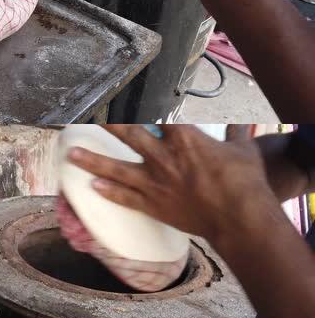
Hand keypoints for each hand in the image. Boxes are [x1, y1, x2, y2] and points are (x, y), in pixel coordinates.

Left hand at [65, 125, 278, 244]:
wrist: (239, 219)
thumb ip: (238, 133)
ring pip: (117, 168)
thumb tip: (243, 122)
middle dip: (107, 126)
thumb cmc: (245, 184)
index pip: (157, 116)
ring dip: (93, 161)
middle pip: (129, 136)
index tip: (123, 98)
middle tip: (84, 118)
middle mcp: (164, 158)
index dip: (140, 107)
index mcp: (185, 140)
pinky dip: (109, 192)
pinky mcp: (154, 205)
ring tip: (72, 154)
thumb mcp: (244, 152)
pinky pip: (126, 197)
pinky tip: (92, 186)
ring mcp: (155, 183)